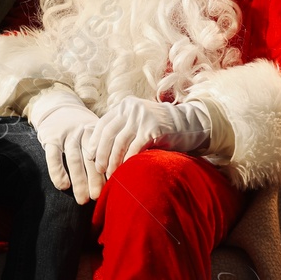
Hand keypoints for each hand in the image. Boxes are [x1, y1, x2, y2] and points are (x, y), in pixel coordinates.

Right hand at [25, 84, 104, 203]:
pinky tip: (63, 186)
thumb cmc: (80, 127)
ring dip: (79, 181)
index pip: (105, 154)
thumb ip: (106, 147)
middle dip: (96, 180)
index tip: (114, 188)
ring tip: (83, 200)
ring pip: (74, 159)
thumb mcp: (95, 131)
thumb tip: (124, 173)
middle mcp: (83, 133)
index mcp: (97, 133)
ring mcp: (67, 135)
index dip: (110, 171)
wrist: (57, 105)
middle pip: (91, 159)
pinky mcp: (50, 137)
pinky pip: (53, 156)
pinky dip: (58, 171)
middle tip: (99, 198)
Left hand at [90, 96, 212, 178]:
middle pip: (109, 134)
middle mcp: (132, 108)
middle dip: (101, 154)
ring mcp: (143, 117)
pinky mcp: (153, 128)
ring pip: (120, 142)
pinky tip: (126, 170)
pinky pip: (135, 148)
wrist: (190, 125)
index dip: (94, 142)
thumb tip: (98, 150)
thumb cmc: (160, 129)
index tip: (90, 157)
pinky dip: (128, 161)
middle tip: (99, 170)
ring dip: (113, 161)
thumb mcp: (138, 123)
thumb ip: (122, 129)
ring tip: (111, 173)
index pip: (103, 124)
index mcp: (125, 105)